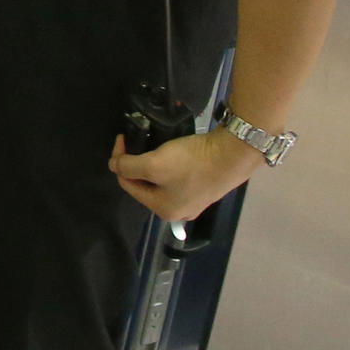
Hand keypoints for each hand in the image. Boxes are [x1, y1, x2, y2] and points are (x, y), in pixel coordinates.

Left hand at [111, 126, 259, 222]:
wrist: (235, 154)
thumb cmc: (192, 162)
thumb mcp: (154, 164)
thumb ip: (128, 166)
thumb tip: (114, 166)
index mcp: (163, 210)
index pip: (127, 184)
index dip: (120, 160)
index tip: (123, 138)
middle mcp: (178, 211)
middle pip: (144, 184)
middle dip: (137, 163)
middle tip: (137, 142)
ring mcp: (194, 201)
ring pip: (161, 180)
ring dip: (153, 162)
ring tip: (153, 145)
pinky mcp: (205, 188)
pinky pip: (178, 176)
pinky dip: (171, 163)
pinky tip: (172, 152)